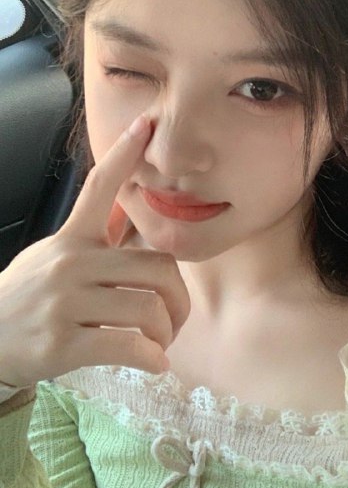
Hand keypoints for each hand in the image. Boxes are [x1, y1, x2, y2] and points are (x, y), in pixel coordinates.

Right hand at [0, 115, 190, 387]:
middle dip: (179, 300)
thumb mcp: (54, 256)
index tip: (147, 123)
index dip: (124, 154)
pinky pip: (128, 347)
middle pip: (157, 268)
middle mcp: (70, 265)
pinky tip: (154, 364)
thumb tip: (126, 204)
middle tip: (175, 319)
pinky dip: (152, 359)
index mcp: (71, 240)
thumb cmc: (27, 297)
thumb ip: (93, 233)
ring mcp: (65, 304)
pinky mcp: (63, 343)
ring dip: (166, 333)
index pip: (99, 187)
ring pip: (148, 310)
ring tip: (159, 344)